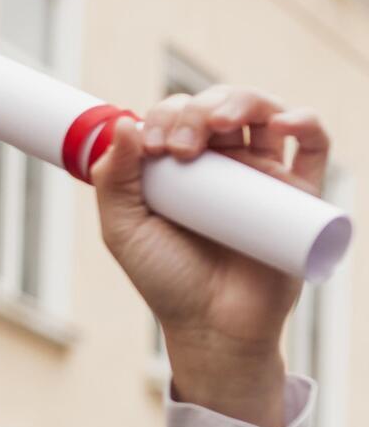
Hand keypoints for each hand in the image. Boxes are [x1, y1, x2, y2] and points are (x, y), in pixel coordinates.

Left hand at [90, 86, 326, 426]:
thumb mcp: (124, 230)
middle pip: (218, 105)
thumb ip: (113, 181)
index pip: (176, 115)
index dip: (165, 116)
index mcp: (180, 167)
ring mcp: (262, 174)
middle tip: (182, 146)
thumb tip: (123, 123)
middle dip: (198, 110)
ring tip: (222, 123)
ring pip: (264, 112)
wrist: (212, 326)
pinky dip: (304, 121)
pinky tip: (283, 124)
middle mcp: (223, 164)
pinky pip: (313, 144)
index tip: (153, 148)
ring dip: (244, 101)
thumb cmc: (166, 280)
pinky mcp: (299, 192)